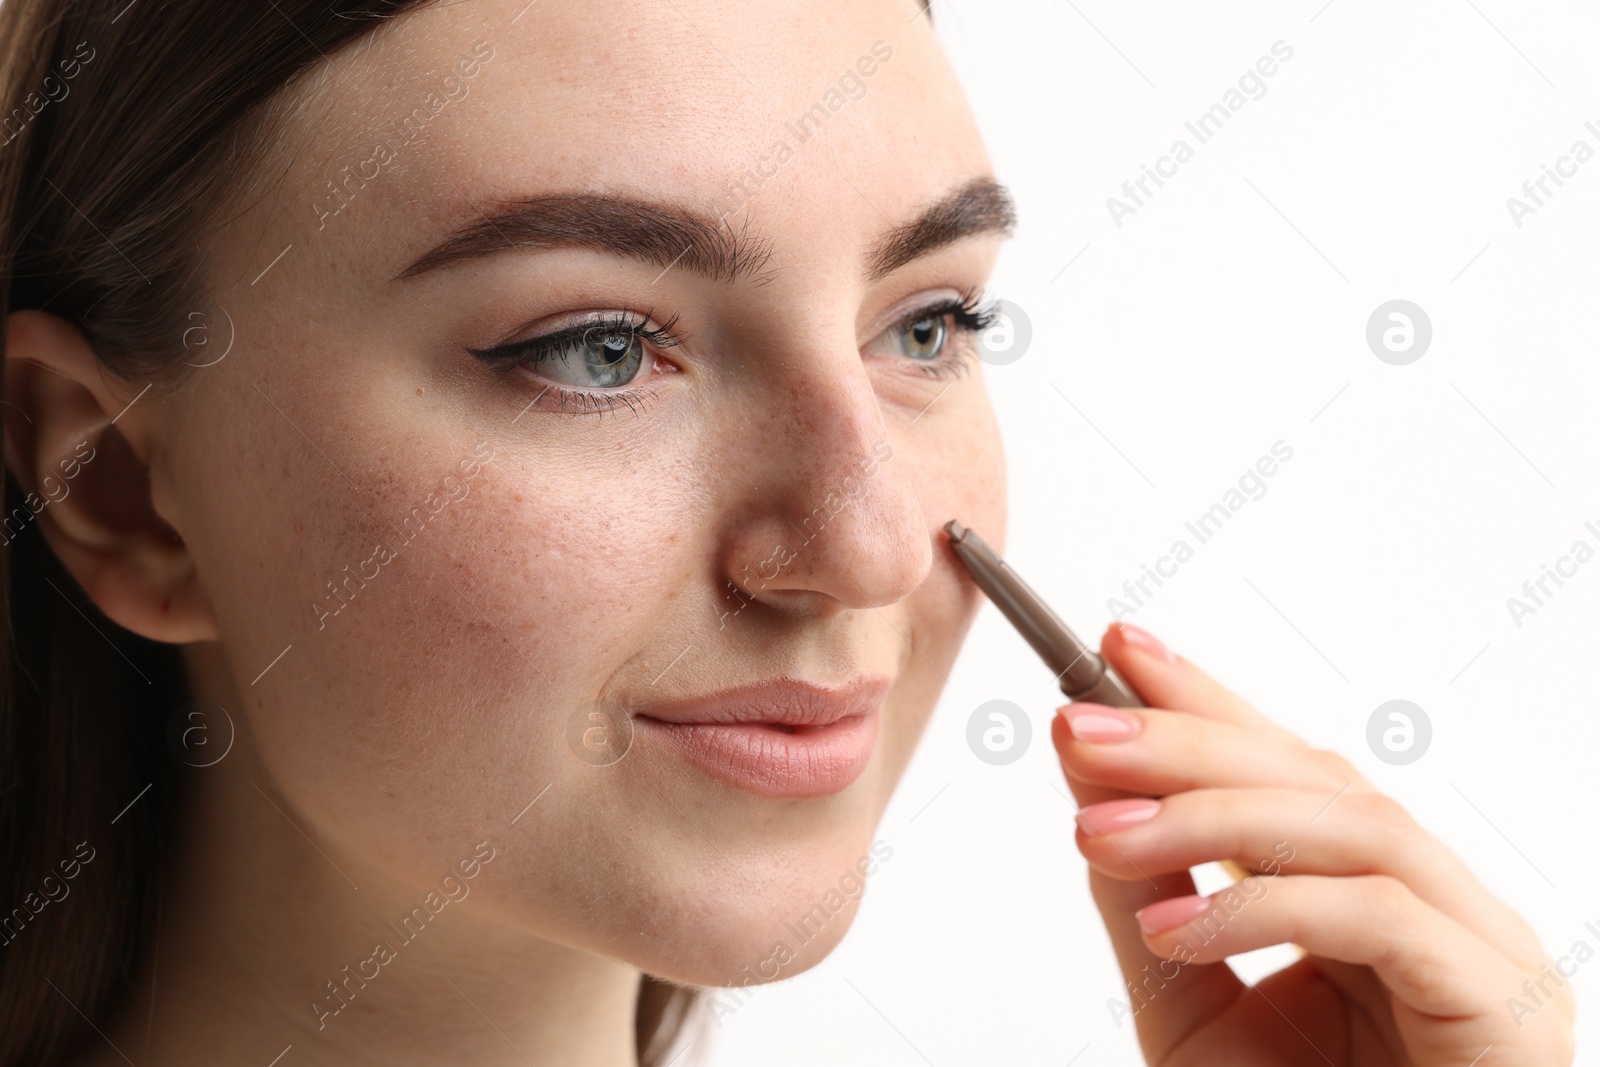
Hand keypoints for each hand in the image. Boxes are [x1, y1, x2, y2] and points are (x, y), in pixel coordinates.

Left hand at [1051, 621, 1574, 1065]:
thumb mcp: (1189, 1006)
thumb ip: (1151, 898)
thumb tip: (1090, 790)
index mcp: (1368, 891)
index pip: (1287, 765)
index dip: (1207, 698)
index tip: (1115, 647)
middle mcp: (1433, 901)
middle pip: (1317, 776)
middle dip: (1189, 739)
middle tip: (1079, 724)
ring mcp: (1480, 946)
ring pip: (1352, 825)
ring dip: (1211, 812)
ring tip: (1097, 830)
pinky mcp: (1500, 1004)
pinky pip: (1380, 918)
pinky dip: (1265, 904)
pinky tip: (1171, 923)